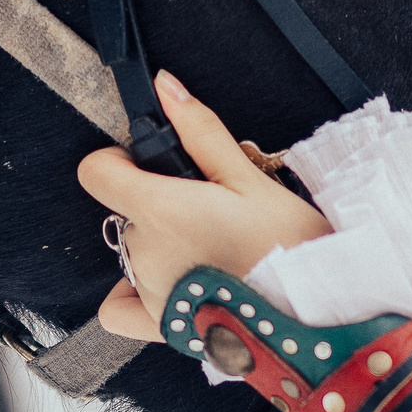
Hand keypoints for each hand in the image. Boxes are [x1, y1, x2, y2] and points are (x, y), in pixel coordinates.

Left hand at [79, 71, 331, 339]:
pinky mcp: (161, 325)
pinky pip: (119, 308)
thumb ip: (200, 132)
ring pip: (133, 253)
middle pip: (127, 213)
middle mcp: (145, 253)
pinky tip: (167, 281)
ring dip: (160, 245)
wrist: (313, 310)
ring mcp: (148, 292)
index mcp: (161, 210)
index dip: (117, 161)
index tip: (145, 164)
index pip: (97, 173)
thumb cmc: (288, 245)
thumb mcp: (250, 178)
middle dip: (159, 206)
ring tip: (212, 250)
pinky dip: (131, 293)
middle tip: (210, 211)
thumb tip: (166, 87)